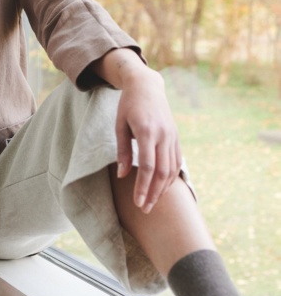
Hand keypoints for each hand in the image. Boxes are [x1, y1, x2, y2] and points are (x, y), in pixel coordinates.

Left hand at [115, 68, 181, 212]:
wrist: (147, 86)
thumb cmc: (128, 105)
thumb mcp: (119, 125)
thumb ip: (122, 151)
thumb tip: (122, 176)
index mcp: (147, 131)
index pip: (147, 166)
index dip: (143, 187)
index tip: (138, 203)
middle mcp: (163, 135)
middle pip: (161, 172)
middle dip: (154, 193)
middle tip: (145, 209)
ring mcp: (173, 136)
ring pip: (172, 169)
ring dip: (163, 188)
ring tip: (152, 202)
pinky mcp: (176, 137)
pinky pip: (176, 162)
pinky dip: (171, 177)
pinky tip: (162, 188)